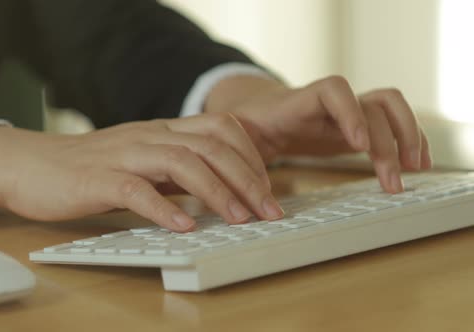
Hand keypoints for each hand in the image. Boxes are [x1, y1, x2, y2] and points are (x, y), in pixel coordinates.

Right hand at [0, 114, 283, 231]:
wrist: (30, 164)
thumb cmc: (89, 168)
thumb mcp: (142, 163)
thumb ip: (176, 171)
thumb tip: (219, 191)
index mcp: (162, 131)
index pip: (220, 130)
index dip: (252, 158)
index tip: (268, 190)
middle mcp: (148, 137)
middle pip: (211, 145)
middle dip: (247, 178)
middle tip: (269, 211)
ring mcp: (123, 155)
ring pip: (182, 162)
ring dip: (217, 192)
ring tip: (238, 219)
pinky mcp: (98, 179)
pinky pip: (137, 190)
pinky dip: (164, 208)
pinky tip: (184, 226)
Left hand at [205, 75, 431, 193]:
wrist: (256, 115)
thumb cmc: (244, 128)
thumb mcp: (234, 137)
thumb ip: (237, 154)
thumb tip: (241, 192)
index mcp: (298, 103)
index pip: (332, 90)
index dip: (349, 112)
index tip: (358, 143)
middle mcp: (328, 104)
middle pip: (372, 104)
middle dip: (388, 140)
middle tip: (391, 178)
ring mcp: (345, 113)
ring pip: (390, 107)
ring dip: (409, 135)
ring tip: (416, 168)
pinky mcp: (356, 126)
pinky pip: (392, 123)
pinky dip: (408, 139)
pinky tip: (415, 164)